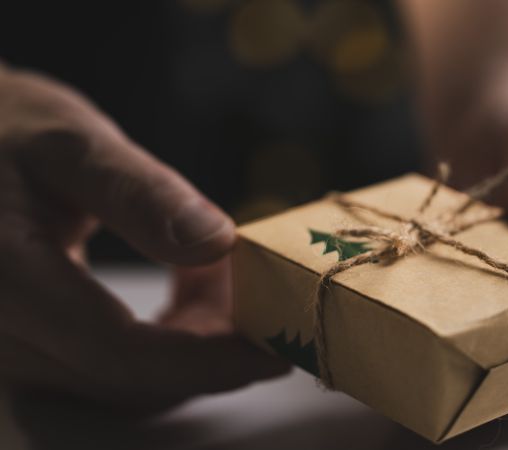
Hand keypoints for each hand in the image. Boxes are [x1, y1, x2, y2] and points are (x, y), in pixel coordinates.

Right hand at [0, 67, 287, 408]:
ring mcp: (13, 350)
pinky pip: (113, 364)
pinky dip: (167, 338)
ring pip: (127, 380)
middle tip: (265, 300)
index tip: (276, 348)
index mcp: (7, 282)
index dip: (207, 360)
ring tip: (228, 279)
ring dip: (193, 343)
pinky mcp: (31, 345)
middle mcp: (0, 336)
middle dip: (211, 350)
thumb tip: (218, 242)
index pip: (121, 352)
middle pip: (131, 379)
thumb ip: (139, 194)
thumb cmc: (6, 129)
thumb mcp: (72, 143)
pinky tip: (192, 286)